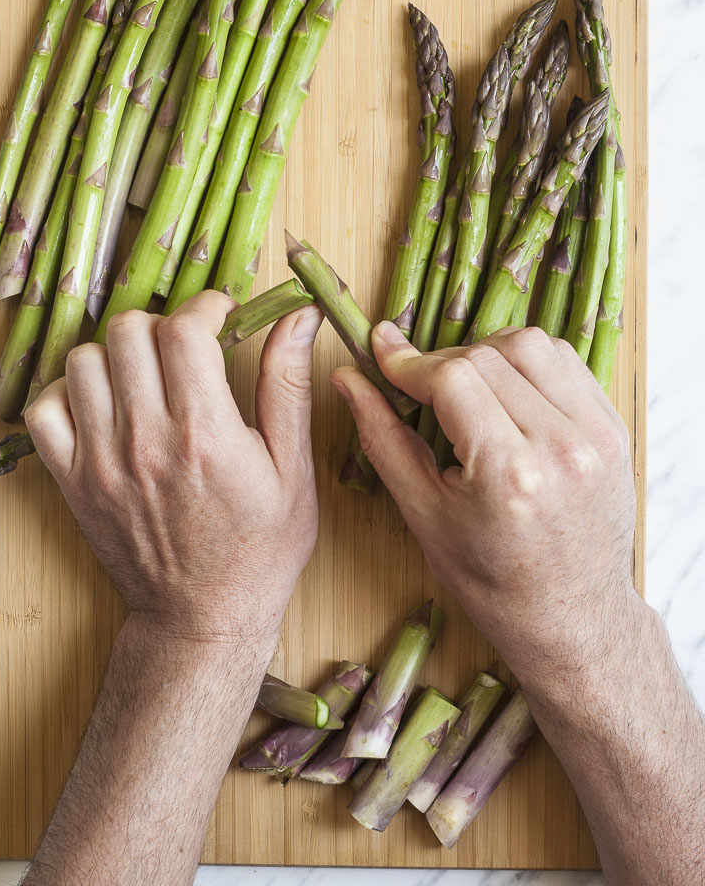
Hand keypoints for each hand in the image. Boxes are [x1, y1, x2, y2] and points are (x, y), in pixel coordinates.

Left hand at [25, 291, 322, 648]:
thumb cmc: (258, 549)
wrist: (202, 619)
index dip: (206, 306)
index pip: (184, 328)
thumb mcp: (294, 468)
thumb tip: (299, 317)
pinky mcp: (71, 482)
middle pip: (129, 332)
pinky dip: (69, 394)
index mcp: (205, 433)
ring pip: (84, 361)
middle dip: (163, 325)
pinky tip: (105, 407)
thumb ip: (288, 385)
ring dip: (118, 355)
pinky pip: (44, 409)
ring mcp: (100, 461)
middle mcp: (145, 440)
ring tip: (146, 377)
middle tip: (185, 349)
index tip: (221, 317)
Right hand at [331, 322, 638, 685]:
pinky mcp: (615, 429)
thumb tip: (348, 378)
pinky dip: (527, 364)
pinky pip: (566, 363)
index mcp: (510, 474)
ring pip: (532, 345)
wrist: (571, 618)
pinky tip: (505, 393)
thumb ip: (382, 437)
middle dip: (442, 361)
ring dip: (487, 353)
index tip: (382, 354)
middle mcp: (562, 447)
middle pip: (488, 355)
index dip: (408, 362)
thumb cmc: (491, 580)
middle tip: (418, 386)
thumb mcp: (423, 514)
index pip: (452, 377)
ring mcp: (597, 435)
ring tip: (466, 389)